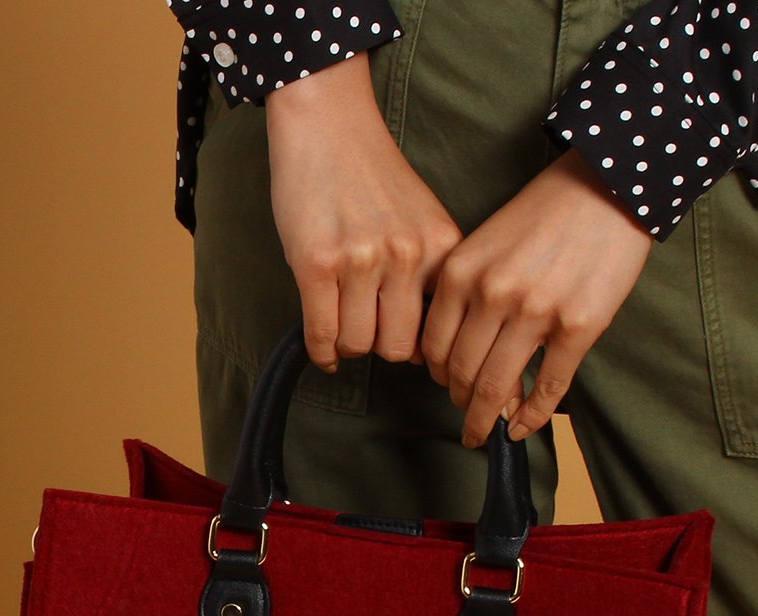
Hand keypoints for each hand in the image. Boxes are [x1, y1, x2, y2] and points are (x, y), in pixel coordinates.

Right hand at [266, 55, 462, 371]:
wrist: (327, 122)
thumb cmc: (370, 174)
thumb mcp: (420, 221)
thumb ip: (426, 274)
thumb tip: (419, 349)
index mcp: (439, 248)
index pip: (435, 329)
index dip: (416, 345)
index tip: (401, 344)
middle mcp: (406, 256)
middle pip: (396, 347)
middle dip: (380, 348)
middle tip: (367, 333)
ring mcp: (361, 260)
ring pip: (358, 343)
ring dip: (347, 344)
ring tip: (341, 326)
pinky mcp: (317, 263)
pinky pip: (322, 333)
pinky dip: (321, 351)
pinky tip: (323, 350)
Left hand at [419, 147, 655, 446]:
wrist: (608, 187)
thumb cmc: (545, 215)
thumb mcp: (486, 243)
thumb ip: (467, 295)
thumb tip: (460, 358)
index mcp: (462, 273)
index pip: (435, 347)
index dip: (440, 378)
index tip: (448, 389)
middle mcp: (492, 295)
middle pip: (463, 374)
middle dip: (462, 404)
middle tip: (469, 419)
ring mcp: (535, 313)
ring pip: (497, 388)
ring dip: (488, 419)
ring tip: (489, 431)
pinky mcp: (578, 327)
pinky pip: (548, 388)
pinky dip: (532, 417)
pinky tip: (523, 429)